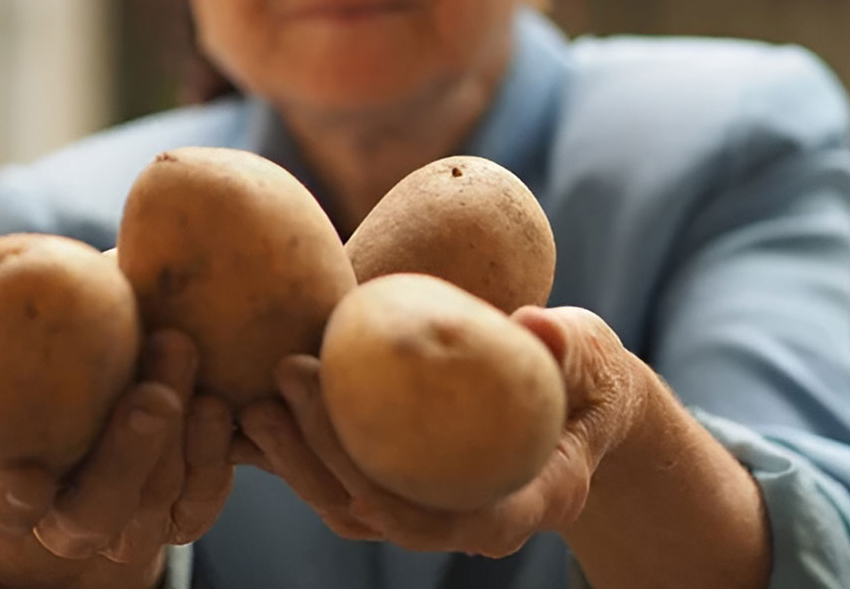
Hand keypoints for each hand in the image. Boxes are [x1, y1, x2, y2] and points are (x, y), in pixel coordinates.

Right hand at [0, 331, 235, 588]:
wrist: (144, 373)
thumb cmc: (79, 345)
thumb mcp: (54, 327)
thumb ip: (37, 317)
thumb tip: (18, 267)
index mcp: (15, 491)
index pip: (0, 508)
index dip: (9, 501)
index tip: (24, 479)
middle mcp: (71, 521)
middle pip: (93, 512)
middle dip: (127, 457)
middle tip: (151, 398)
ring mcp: (132, 525)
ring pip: (155, 500)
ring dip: (179, 436)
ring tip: (185, 361)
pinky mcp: (185, 514)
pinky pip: (201, 496)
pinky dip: (211, 450)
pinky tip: (214, 404)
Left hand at [236, 306, 649, 557]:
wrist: (573, 399)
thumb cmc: (585, 375)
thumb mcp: (591, 356)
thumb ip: (567, 348)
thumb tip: (531, 325)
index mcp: (534, 497)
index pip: (471, 524)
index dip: (412, 515)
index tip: (362, 487)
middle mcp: (477, 515)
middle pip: (390, 514)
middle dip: (329, 459)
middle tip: (292, 377)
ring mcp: (433, 506)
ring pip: (354, 508)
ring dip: (299, 461)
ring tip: (258, 402)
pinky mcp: (400, 483)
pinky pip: (341, 481)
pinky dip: (299, 451)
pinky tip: (266, 405)